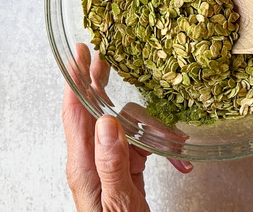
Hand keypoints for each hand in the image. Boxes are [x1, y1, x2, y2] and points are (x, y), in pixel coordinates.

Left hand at [62, 44, 192, 210]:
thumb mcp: (117, 202)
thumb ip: (110, 164)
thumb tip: (106, 124)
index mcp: (83, 165)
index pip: (75, 113)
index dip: (76, 81)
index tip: (79, 55)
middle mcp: (93, 161)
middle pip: (95, 112)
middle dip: (101, 85)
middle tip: (103, 59)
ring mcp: (110, 165)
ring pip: (128, 130)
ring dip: (154, 132)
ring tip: (174, 144)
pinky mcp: (126, 172)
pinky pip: (143, 149)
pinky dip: (161, 150)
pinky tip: (177, 159)